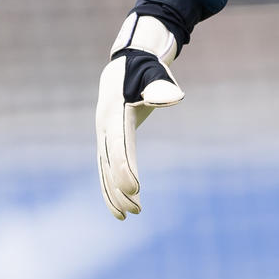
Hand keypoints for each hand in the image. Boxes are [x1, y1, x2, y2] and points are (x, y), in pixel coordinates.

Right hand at [95, 13, 183, 219]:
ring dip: (112, 194)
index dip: (124, 168)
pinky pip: (105, 166)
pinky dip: (109, 186)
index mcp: (115, 113)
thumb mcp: (155, 73)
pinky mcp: (107, 140)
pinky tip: (118, 206)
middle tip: (136, 211)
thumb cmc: (145, 69)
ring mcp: (103, 134)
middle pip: (108, 163)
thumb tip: (175, 97)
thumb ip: (162, 86)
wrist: (127, 62)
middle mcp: (104, 126)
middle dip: (119, 189)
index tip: (135, 190)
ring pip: (104, 169)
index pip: (119, 146)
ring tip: (127, 216)